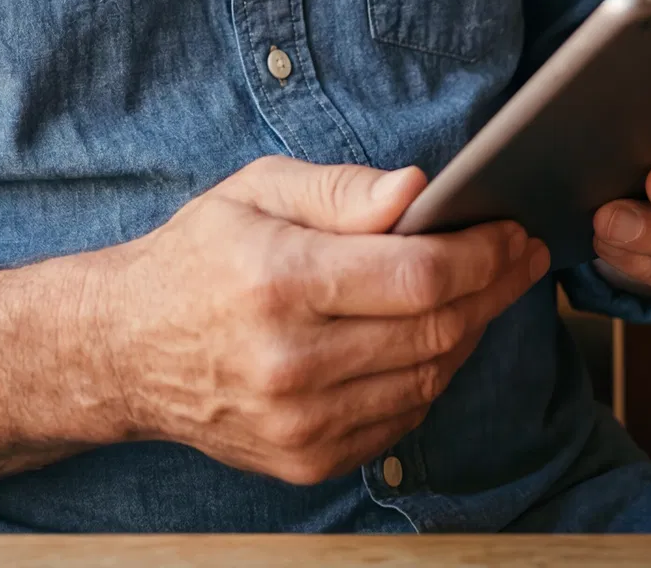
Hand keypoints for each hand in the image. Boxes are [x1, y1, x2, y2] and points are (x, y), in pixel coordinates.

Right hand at [96, 155, 548, 484]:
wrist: (128, 348)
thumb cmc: (199, 256)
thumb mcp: (256, 190)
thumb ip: (340, 189)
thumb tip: (416, 189)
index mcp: (279, 281)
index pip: (416, 276)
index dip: (479, 254)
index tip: (510, 230)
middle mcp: (291, 361)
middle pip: (434, 331)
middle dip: (493, 288)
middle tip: (521, 256)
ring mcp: (300, 422)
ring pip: (428, 378)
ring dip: (471, 332)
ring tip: (488, 290)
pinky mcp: (305, 461)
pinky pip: (401, 418)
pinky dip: (431, 375)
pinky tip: (437, 337)